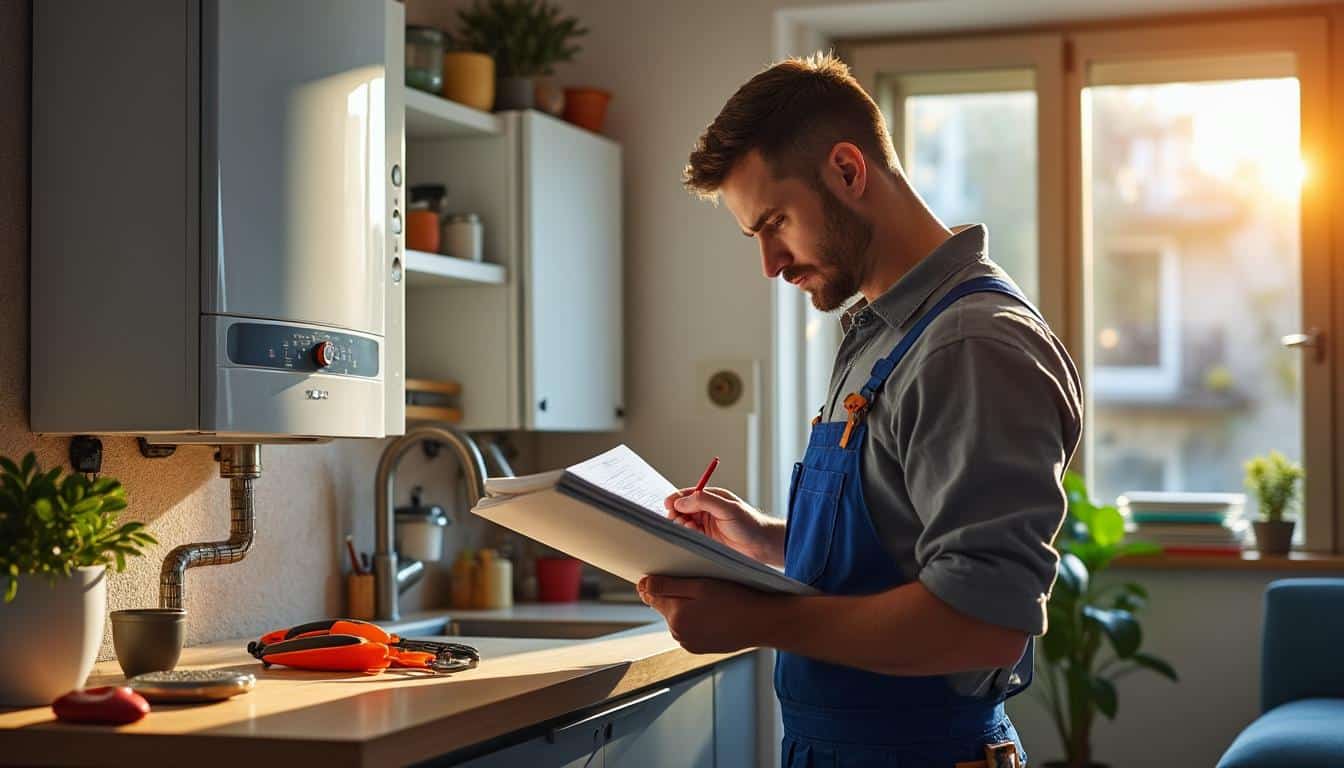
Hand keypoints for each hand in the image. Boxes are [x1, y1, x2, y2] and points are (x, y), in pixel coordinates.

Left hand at [637, 576, 777, 653]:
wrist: (762, 623)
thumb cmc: (735, 600)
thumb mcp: (701, 585)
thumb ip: (668, 586)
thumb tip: (643, 585)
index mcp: (675, 616)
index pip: (651, 595)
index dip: (656, 582)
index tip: (665, 573)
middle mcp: (678, 633)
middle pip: (665, 607)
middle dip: (673, 595)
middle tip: (696, 583)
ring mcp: (689, 643)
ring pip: (678, 618)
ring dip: (686, 608)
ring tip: (709, 599)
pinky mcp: (700, 648)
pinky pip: (690, 629)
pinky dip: (696, 620)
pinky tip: (713, 612)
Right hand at [663, 486, 774, 561]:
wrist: (762, 546)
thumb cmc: (749, 524)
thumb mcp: (727, 508)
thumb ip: (704, 501)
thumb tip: (681, 501)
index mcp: (712, 498)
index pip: (688, 495)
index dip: (676, 498)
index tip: (668, 504)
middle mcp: (707, 510)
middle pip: (682, 509)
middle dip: (676, 513)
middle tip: (679, 519)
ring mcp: (706, 525)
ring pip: (683, 523)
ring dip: (681, 524)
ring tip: (688, 527)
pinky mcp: (706, 540)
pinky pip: (690, 535)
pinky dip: (687, 535)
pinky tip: (693, 536)